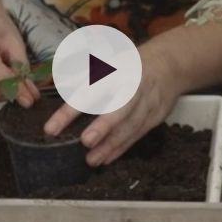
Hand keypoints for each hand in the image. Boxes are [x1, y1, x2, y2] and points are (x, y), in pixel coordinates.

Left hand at [44, 39, 182, 165]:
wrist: (170, 64)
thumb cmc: (130, 65)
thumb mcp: (107, 61)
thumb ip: (83, 75)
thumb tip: (59, 83)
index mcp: (115, 70)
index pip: (89, 91)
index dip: (70, 110)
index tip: (51, 128)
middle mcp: (133, 86)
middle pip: (120, 107)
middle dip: (104, 125)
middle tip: (85, 142)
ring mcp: (148, 102)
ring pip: (130, 125)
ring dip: (111, 145)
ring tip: (91, 160)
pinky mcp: (156, 116)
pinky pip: (138, 134)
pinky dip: (122, 148)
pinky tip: (107, 159)